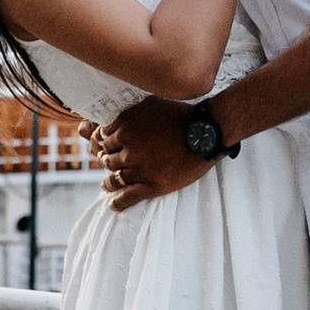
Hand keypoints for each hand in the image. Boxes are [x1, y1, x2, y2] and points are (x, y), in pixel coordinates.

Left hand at [96, 96, 204, 210]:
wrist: (204, 134)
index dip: (108, 145)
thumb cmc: (180, 116)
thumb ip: (130, 112)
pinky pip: (128, 197)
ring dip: (109, 182)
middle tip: (110, 165)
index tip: (109, 149)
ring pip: (115, 179)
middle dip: (109, 161)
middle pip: (108, 160)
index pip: (105, 140)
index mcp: (125, 130)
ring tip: (107, 185)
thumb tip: (115, 120)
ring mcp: (139, 169)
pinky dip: (119, 202)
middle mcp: (128, 150)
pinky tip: (114, 205)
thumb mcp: (150, 103)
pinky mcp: (152, 186)